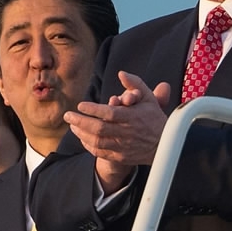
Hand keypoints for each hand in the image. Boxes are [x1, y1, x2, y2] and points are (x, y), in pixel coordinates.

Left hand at [64, 71, 171, 192]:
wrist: (163, 145)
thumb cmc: (154, 118)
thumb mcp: (148, 97)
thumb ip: (135, 83)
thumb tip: (121, 73)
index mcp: (133, 118)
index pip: (109, 114)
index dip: (93, 110)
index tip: (80, 105)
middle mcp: (127, 133)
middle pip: (99, 128)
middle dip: (80, 121)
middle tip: (68, 115)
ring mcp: (123, 147)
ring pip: (97, 141)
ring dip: (81, 133)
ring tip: (72, 124)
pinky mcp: (121, 157)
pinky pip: (100, 152)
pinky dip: (88, 145)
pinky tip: (82, 137)